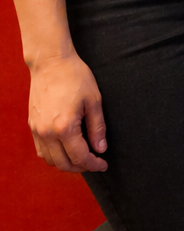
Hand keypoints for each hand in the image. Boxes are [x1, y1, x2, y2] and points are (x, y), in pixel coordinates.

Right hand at [28, 54, 106, 171]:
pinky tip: (66, 149)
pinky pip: (41, 150)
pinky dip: (53, 155)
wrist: (51, 63)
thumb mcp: (94, 101)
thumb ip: (98, 128)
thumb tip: (101, 148)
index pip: (80, 157)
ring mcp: (36, 130)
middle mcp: (47, 133)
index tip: (104, 164)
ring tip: (82, 157)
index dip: (94, 164)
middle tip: (95, 163)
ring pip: (50, 160)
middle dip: (81, 168)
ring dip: (66, 163)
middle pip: (63, 164)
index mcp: (64, 128)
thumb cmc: (75, 77)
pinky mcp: (32, 125)